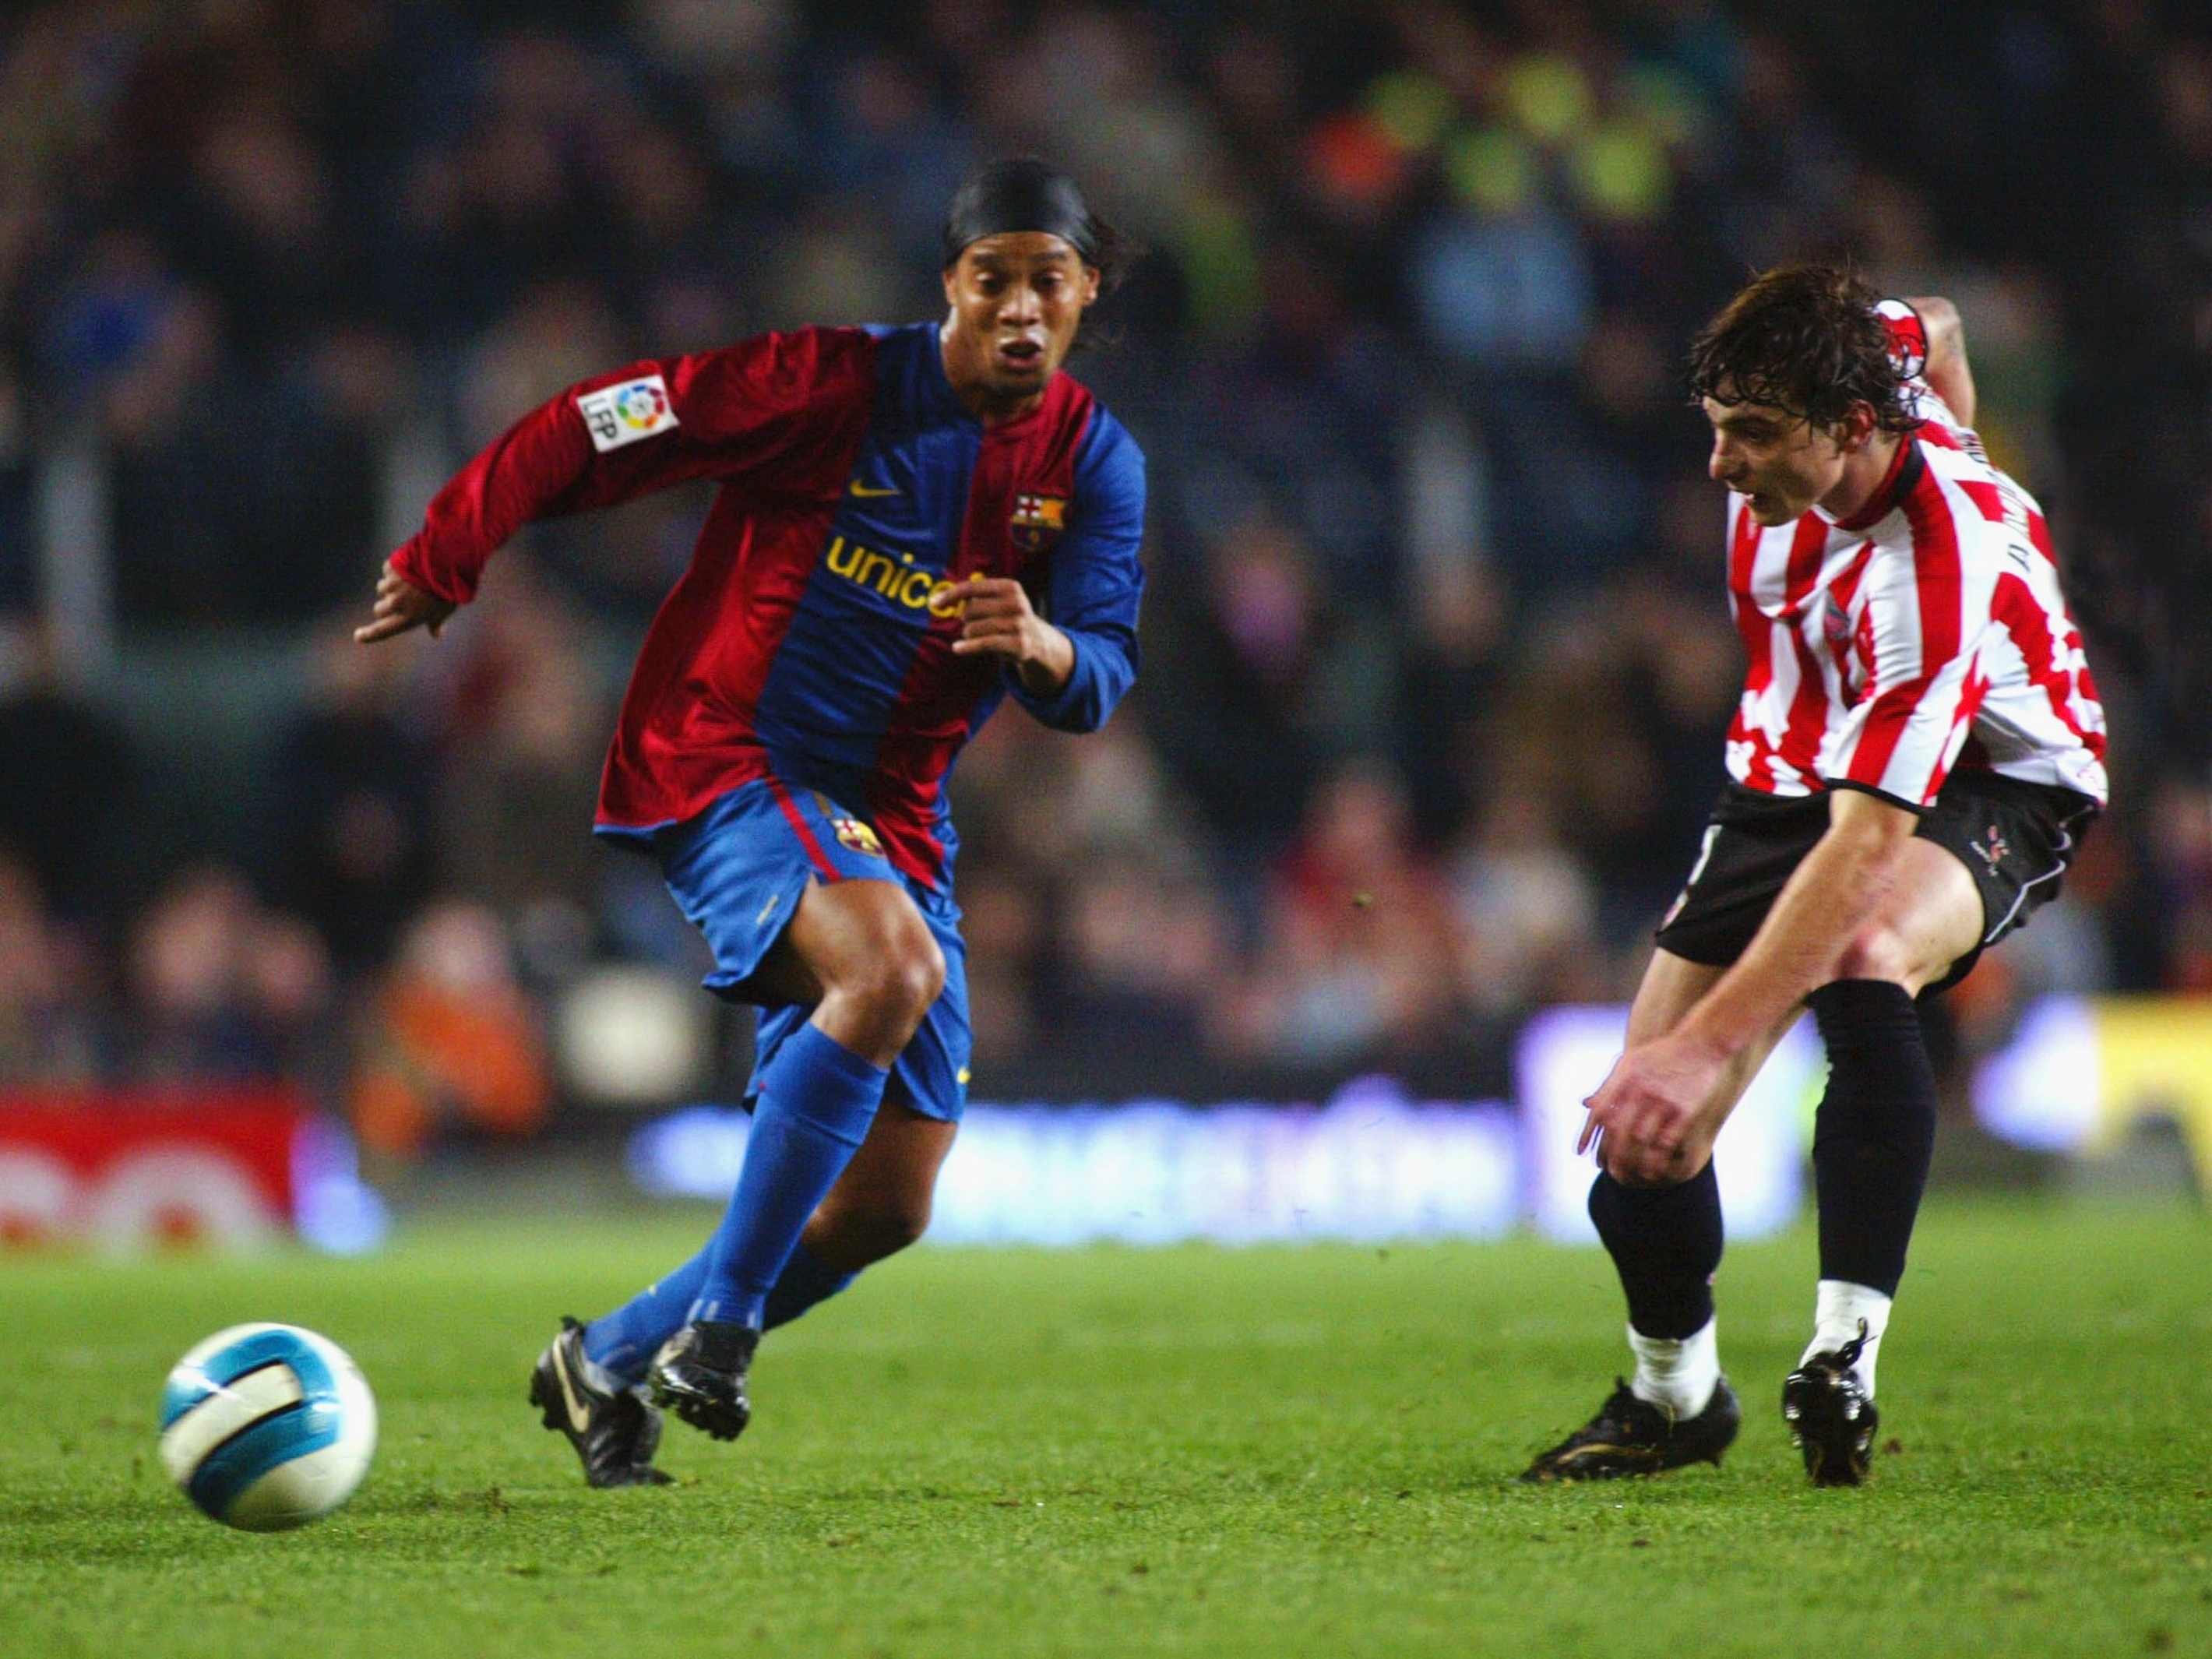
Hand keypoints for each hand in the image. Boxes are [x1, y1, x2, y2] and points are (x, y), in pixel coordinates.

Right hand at [354, 558, 456, 644]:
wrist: (447, 562)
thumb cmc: (448, 590)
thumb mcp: (444, 610)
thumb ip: (435, 623)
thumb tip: (436, 635)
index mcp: (407, 618)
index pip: (382, 631)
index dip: (369, 635)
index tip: (358, 637)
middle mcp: (395, 604)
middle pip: (379, 609)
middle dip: (387, 606)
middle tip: (404, 599)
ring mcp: (391, 585)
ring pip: (382, 589)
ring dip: (391, 587)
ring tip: (411, 580)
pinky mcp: (390, 568)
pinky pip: (387, 572)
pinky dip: (395, 571)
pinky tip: (411, 567)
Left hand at [945, 576, 1072, 692]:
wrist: (1037, 640)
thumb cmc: (1007, 617)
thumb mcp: (996, 600)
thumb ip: (972, 597)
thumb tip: (937, 601)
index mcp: (1010, 587)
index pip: (973, 588)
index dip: (951, 595)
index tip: (933, 603)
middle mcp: (1017, 603)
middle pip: (971, 610)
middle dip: (965, 618)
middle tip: (973, 623)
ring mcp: (1019, 624)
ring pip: (974, 628)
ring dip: (968, 633)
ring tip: (975, 635)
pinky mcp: (1018, 644)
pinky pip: (984, 644)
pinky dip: (967, 646)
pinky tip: (956, 648)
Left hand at [1577, 1029, 1731, 1185]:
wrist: (1702, 1043)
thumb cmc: (1661, 1054)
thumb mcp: (1629, 1062)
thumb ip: (1608, 1085)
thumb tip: (1585, 1105)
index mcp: (1624, 1076)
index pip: (1599, 1111)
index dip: (1587, 1134)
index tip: (1581, 1152)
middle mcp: (1641, 1089)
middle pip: (1618, 1130)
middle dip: (1609, 1155)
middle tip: (1605, 1171)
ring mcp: (1664, 1100)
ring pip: (1641, 1140)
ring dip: (1631, 1161)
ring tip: (1626, 1176)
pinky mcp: (1685, 1110)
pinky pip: (1667, 1141)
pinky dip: (1657, 1158)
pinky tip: (1651, 1170)